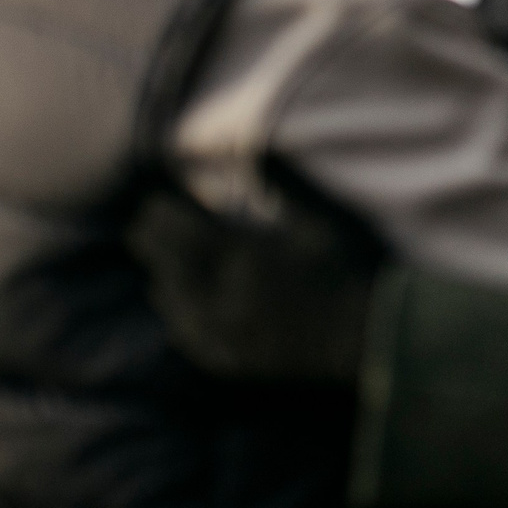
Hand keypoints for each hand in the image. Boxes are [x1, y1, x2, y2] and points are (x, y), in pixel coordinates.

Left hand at [126, 179, 383, 383]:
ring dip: (162, 279)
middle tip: (140, 228)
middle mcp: (225, 295)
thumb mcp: (318, 220)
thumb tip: (253, 149)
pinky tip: (175, 310)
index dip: (163, 216)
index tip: (152, 203)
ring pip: (175, 303)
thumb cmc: (346, 270)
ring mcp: (227, 331)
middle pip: (172, 265)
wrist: (367, 335)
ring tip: (155, 265)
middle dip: (154, 244)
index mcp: (243, 257)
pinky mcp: (235, 358)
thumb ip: (282, 185)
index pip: (183, 232)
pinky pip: (192, 338)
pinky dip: (178, 318)